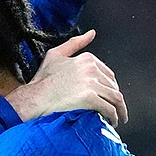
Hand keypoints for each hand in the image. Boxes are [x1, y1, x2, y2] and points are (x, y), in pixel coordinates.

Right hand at [6, 30, 126, 125]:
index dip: (110, 86)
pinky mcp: (90, 98)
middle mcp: (91, 69)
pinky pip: (109, 108)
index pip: (108, 73)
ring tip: (118, 117)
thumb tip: (91, 34)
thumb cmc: (42, 80)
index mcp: (86, 59)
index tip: (109, 94)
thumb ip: (75, 43)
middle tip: (115, 108)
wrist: (35, 96)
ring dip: (120, 110)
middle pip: (113, 86)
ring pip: (115, 97)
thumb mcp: (55, 55)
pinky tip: (112, 121)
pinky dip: (114, 116)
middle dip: (116, 99)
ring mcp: (91, 84)